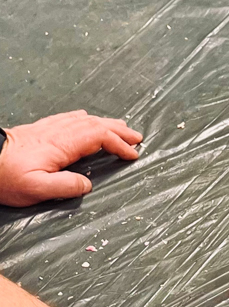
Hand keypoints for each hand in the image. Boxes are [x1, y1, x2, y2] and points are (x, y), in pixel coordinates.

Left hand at [0, 110, 141, 205]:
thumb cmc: (6, 177)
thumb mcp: (37, 189)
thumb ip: (65, 186)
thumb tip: (87, 185)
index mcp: (61, 145)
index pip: (98, 137)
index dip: (119, 145)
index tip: (133, 154)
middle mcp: (57, 132)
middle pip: (95, 124)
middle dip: (119, 130)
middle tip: (137, 137)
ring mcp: (47, 128)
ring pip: (84, 119)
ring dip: (105, 123)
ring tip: (120, 126)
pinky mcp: (38, 130)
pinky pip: (68, 118)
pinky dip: (85, 119)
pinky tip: (86, 119)